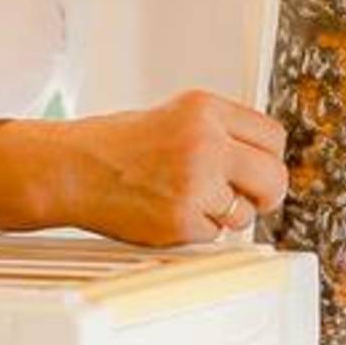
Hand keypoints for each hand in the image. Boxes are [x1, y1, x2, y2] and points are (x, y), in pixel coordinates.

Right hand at [55, 90, 288, 247]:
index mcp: (205, 109)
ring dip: (224, 215)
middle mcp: (205, 142)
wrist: (71, 169)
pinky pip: (214, 236)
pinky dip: (196, 231)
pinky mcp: (182, 220)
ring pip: (245, 213)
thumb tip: (260, 160)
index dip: (268, 157)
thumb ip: (219, 133)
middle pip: (274, 177)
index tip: (260, 168)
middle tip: (251, 198)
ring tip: (187, 199)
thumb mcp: (175, 116)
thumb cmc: (114, 145)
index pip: (273, 136)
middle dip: (266, 193)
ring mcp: (195, 182)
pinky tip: (167, 210)